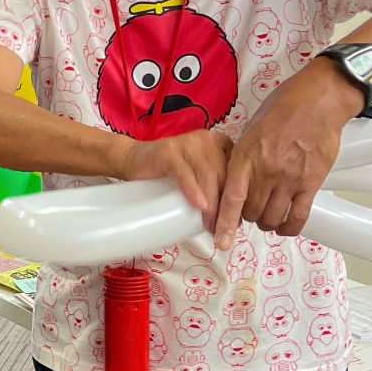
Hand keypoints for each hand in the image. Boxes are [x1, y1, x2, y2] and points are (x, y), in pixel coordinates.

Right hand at [113, 128, 233, 222]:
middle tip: (221, 231)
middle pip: (224, 175)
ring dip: (211, 203)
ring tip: (209, 225)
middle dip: (225, 206)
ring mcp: (188, 142)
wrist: (133, 162)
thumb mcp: (199, 179)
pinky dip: (192, 190)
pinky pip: (184, 172)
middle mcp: (208, 139)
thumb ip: (217, 188)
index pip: (237, 172)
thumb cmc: (168, 175)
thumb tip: (235, 221)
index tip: (234, 224)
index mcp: (221, 144)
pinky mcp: (168, 151)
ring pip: (207, 175)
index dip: (238, 199)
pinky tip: (198, 206)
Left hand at [215, 60, 364, 247]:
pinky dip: (290, 227)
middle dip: (247, 216)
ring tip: (268, 215)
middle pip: (251, 212)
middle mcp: (267, 170)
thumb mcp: (251, 130)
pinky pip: (298, 217)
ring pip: (272, 218)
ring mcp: (290, 178)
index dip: (225, 223)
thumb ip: (242, 157)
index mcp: (246, 155)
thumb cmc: (284, 109)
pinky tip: (286, 225)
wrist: (319, 101)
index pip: (232, 198)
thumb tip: (234, 179)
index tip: (221, 240)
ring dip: (267, 222)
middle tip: (250, 210)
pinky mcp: (312, 182)